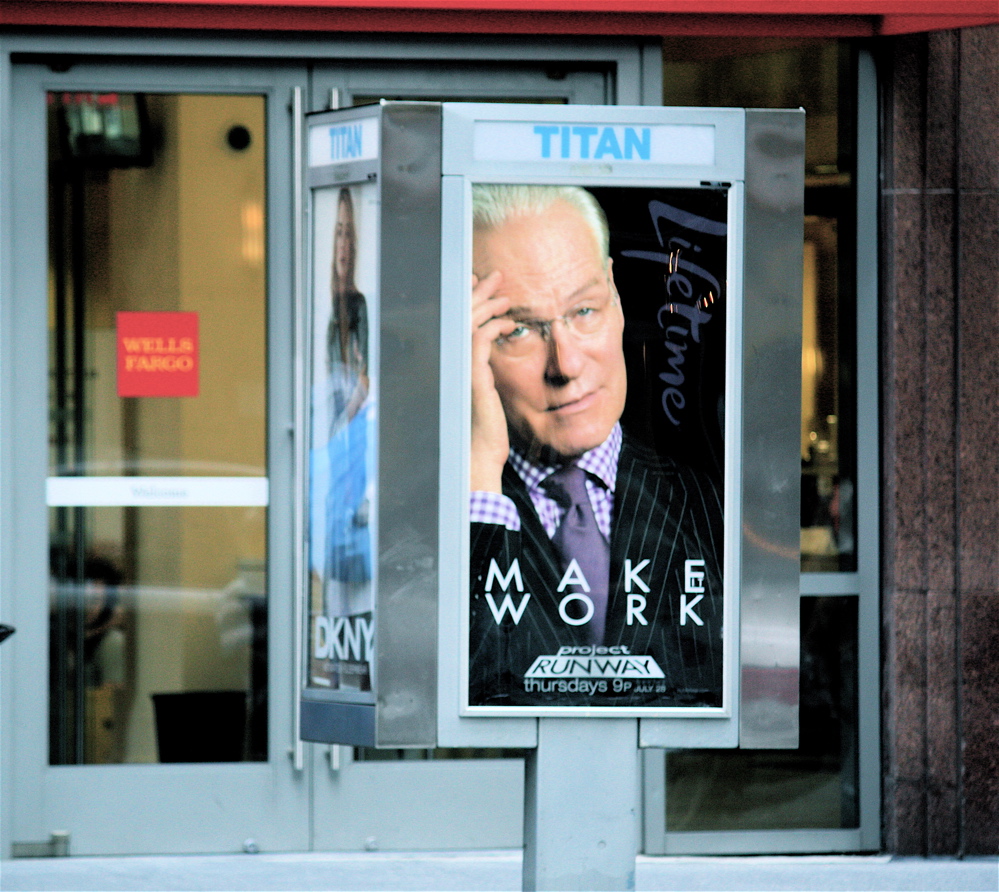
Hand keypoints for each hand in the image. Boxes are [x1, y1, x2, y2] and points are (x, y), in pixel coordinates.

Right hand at [470, 270, 512, 492]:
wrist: (476, 456)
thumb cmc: (480, 429)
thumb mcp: (479, 392)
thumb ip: (477, 369)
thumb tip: (485, 354)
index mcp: (448, 363)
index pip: (453, 322)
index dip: (465, 301)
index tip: (479, 286)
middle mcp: (447, 363)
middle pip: (458, 315)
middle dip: (477, 293)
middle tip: (494, 278)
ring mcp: (457, 369)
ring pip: (468, 323)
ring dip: (488, 305)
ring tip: (505, 297)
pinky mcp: (471, 377)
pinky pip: (480, 341)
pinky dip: (494, 327)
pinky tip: (508, 324)